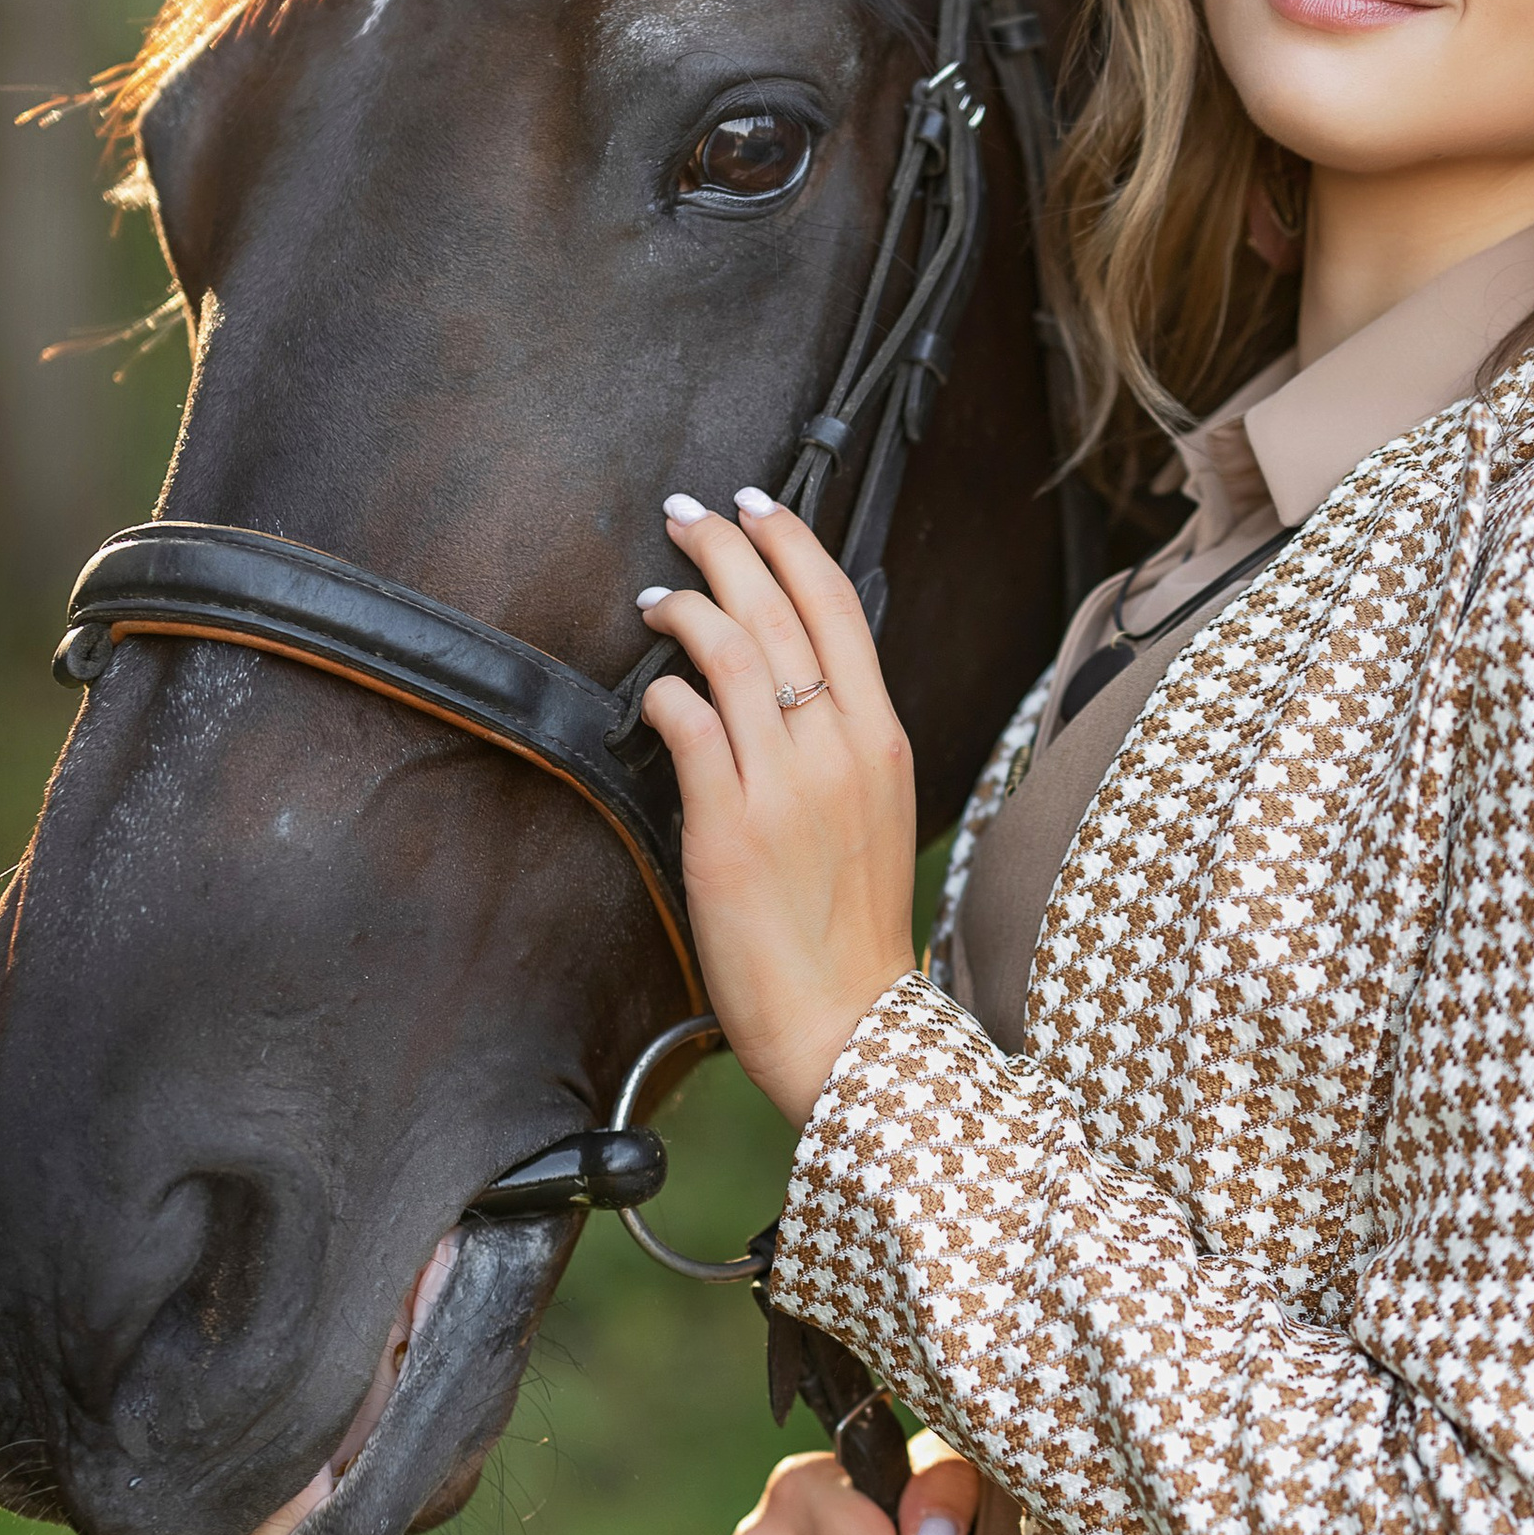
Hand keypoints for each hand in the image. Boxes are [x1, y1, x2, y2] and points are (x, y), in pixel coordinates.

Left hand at [636, 489, 918, 1124]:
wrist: (852, 1028)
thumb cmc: (855, 935)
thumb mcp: (874, 817)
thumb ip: (842, 748)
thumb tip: (795, 691)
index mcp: (883, 740)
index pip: (839, 607)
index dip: (792, 543)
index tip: (757, 506)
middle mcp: (841, 747)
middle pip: (781, 608)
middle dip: (726, 544)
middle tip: (684, 514)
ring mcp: (787, 785)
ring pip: (732, 650)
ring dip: (683, 605)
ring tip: (653, 593)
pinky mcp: (730, 828)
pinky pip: (689, 725)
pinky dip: (663, 691)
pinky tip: (650, 691)